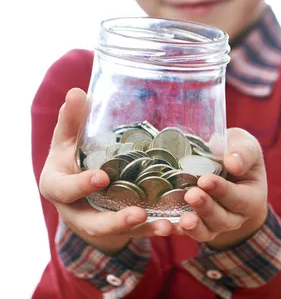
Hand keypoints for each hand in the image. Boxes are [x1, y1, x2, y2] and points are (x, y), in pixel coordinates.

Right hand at [39, 88, 182, 254]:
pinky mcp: (119, 228)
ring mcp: (98, 222)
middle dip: (116, 221)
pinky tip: (180, 224)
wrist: (77, 184)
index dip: (81, 186)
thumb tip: (76, 92)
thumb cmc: (71, 155)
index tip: (102, 177)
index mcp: (57, 187)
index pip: (64, 190)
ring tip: (166, 225)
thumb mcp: (66, 138)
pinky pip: (139, 233)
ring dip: (144, 230)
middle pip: (93, 223)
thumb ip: (71, 118)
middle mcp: (76, 212)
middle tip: (138, 213)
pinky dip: (158, 228)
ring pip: (120, 232)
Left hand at [179, 128, 267, 249]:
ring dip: (194, 226)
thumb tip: (233, 164)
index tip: (205, 180)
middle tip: (191, 195)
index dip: (222, 191)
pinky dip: (176, 229)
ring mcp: (214, 224)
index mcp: (251, 198)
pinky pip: (186, 231)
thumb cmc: (237, 153)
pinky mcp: (196, 224)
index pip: (238, 198)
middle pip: (222, 219)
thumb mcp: (246, 146)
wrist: (225, 165)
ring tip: (182, 219)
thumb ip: (244, 152)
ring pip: (206, 231)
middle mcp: (235, 216)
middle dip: (206, 208)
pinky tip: (165, 226)